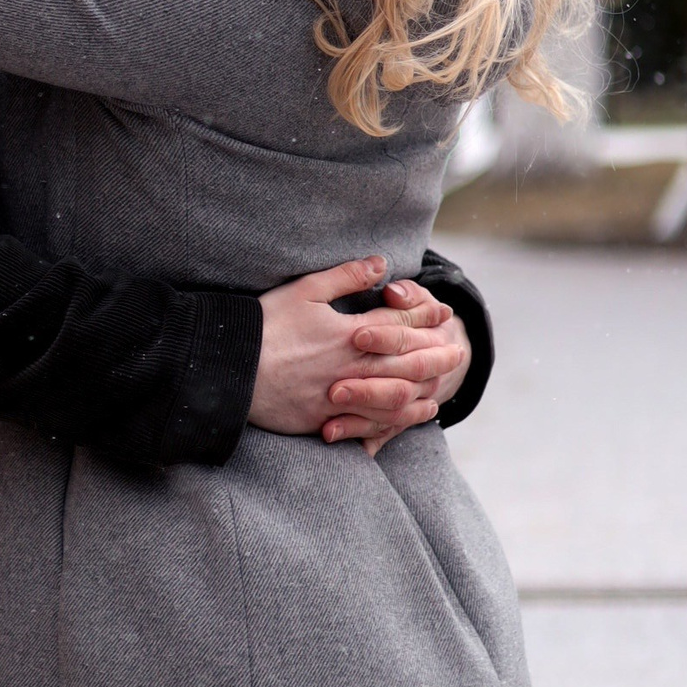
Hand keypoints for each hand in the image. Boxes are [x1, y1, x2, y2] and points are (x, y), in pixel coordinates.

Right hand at [248, 258, 468, 447]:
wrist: (229, 371)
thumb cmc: (264, 326)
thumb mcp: (304, 291)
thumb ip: (346, 277)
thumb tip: (381, 263)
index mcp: (348, 332)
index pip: (397, 322)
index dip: (423, 315)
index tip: (442, 312)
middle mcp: (351, 366)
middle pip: (405, 362)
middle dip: (434, 355)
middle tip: (457, 354)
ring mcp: (340, 396)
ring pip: (395, 395)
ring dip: (422, 389)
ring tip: (440, 385)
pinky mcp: (325, 419)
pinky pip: (369, 423)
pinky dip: (395, 420)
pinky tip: (408, 416)